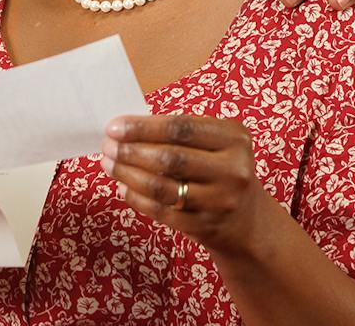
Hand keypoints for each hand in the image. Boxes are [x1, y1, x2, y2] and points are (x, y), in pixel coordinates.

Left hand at [101, 114, 265, 259]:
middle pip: (169, 158)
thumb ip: (180, 133)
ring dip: (127, 174)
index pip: (180, 128)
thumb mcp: (216, 143)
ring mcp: (220, 201)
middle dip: (130, 151)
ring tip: (108, 164)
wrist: (248, 221)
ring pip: (162, 187)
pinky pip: (162, 211)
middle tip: (106, 146)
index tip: (114, 127)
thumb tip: (126, 129)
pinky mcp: (206, 227)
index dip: (142, 127)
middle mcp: (233, 170)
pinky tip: (123, 187)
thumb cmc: (220, 169)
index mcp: (234, 138)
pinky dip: (136, 198)